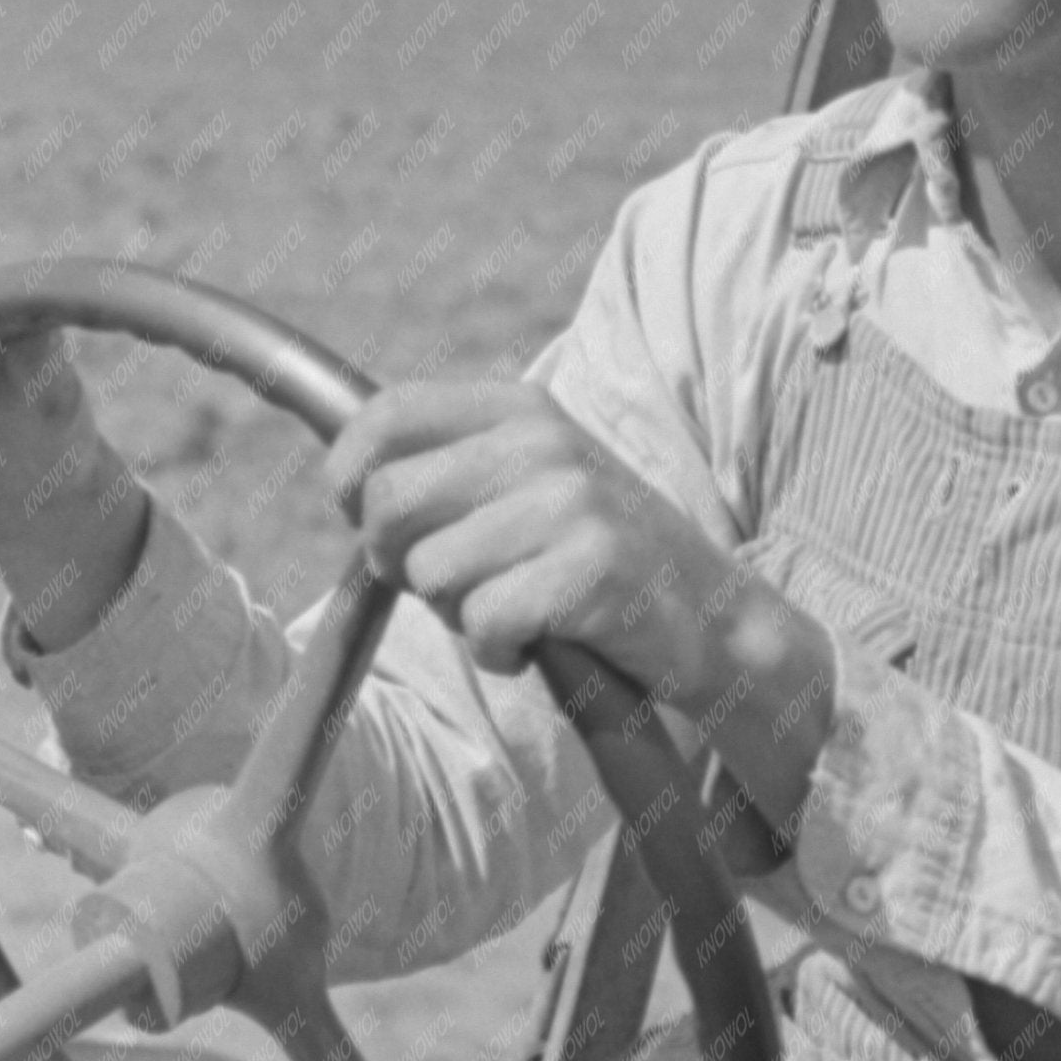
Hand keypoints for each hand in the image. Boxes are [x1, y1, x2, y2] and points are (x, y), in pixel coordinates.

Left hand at [329, 380, 834, 827]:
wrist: (715, 619)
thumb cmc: (596, 560)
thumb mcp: (529, 483)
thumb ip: (448, 470)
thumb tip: (346, 484)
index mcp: (517, 409)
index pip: (383, 417)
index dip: (351, 481)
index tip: (370, 524)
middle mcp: (540, 443)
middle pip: (389, 502)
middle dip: (399, 563)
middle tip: (453, 585)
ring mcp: (570, 502)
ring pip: (431, 573)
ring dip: (459, 616)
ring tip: (515, 610)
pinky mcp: (592, 569)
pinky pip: (484, 622)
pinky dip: (499, 651)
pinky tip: (539, 641)